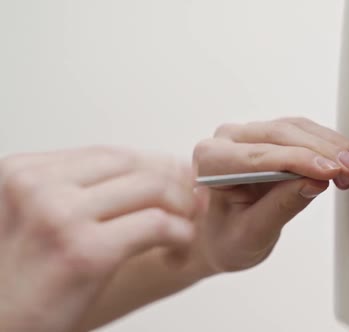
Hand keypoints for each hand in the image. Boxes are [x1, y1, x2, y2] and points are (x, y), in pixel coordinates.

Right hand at [0, 147, 205, 331]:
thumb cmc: (22, 280)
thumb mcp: (36, 218)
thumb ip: (76, 191)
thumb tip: (148, 172)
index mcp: (22, 173)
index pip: (109, 154)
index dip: (153, 166)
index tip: (178, 180)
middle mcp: (37, 187)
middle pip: (133, 164)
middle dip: (174, 181)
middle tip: (193, 201)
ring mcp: (60, 217)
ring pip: (152, 188)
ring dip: (183, 207)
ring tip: (185, 228)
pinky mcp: (85, 252)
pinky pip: (157, 224)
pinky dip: (181, 233)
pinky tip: (178, 247)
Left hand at [192, 117, 348, 272]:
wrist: (218, 236)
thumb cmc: (225, 238)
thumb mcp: (252, 233)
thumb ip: (281, 207)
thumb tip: (315, 183)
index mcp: (211, 161)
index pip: (260, 156)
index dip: (300, 161)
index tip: (332, 171)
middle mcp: (228, 139)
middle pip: (281, 135)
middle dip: (324, 151)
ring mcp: (249, 134)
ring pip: (296, 128)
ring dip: (331, 145)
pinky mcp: (270, 138)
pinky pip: (302, 132)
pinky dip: (328, 145)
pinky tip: (347, 159)